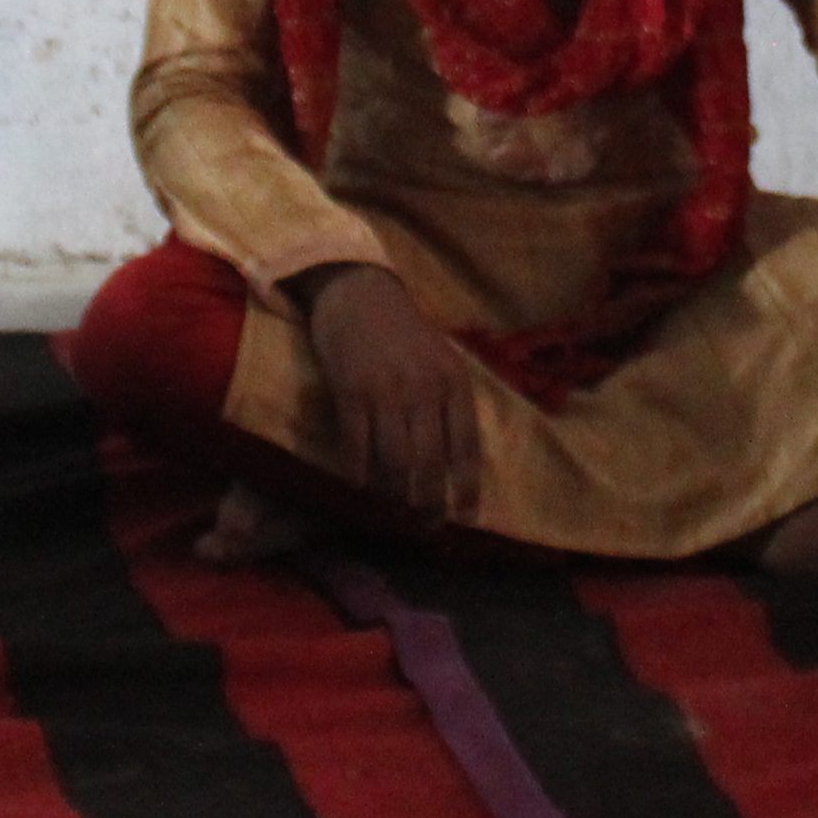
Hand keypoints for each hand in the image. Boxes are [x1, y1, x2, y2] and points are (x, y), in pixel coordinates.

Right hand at [298, 263, 481, 524]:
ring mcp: (386, 392)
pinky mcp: (351, 393)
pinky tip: (360, 490)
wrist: (358, 291)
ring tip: (396, 515)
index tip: (466, 517)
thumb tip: (457, 459)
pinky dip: (360, 476)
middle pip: (430, 462)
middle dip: (430, 502)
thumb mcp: (441, 358)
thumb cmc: (403, 330)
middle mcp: (424, 389)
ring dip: (396, 496)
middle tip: (427, 525)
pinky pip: (358, 448)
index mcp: (453, 381)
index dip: (466, 486)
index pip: (466, 446)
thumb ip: (450, 401)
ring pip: (395, 462)